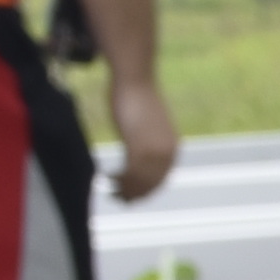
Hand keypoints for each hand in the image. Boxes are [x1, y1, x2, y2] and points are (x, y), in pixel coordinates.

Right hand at [106, 70, 177, 203]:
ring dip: (125, 190)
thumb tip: (137, 153)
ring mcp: (153, 152)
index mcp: (172, 149)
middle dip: (134, 194)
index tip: (131, 196)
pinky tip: (107, 178)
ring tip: (112, 192)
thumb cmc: (137, 98)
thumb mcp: (146, 126)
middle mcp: (167, 153)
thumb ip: (145, 143)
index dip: (145, 191)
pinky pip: (129, 174)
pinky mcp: (138, 148)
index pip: (160, 179)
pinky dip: (119, 181)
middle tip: (118, 199)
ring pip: (139, 182)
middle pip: (150, 184)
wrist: (135, 80)